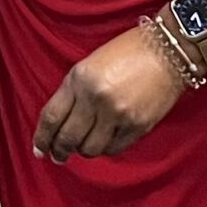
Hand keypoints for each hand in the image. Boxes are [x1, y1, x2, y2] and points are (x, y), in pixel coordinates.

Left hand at [34, 28, 182, 163]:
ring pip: (89, 148)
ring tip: (83, 147)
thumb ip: (73, 92)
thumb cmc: (129, 52)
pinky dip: (105, 149)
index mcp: (79, 79)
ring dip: (83, 151)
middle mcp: (95, 97)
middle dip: (59, 151)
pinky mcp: (137, 125)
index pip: (51, 117)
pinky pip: (113, 149)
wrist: (168, 50)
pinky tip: (104, 142)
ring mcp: (117, 113)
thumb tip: (60, 123)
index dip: (42, 138)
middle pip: (68, 137)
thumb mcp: (90, 65)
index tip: (39, 149)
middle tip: (58, 157)